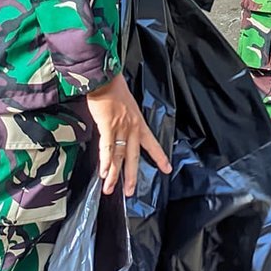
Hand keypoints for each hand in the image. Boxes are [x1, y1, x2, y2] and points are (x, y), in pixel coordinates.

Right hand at [85, 73, 171, 197]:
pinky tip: (104, 173)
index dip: (159, 157)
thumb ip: (125, 122)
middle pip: (133, 156)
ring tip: (110, 189)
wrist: (105, 79)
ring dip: (114, 174)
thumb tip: (118, 133)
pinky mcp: (108, 126)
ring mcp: (120, 127)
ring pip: (118, 156)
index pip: (152, 143)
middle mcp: (132, 127)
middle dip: (131, 176)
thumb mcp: (126, 107)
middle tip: (130, 192)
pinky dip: (106, 162)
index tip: (167, 169)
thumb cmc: (113, 91)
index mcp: (139, 122)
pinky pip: (108, 148)